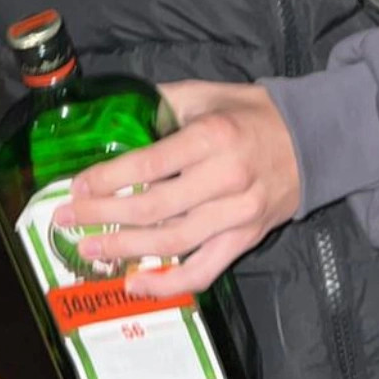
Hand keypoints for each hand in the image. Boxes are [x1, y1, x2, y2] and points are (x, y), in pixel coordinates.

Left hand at [51, 80, 300, 296]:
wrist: (310, 140)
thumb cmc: (250, 113)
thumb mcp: (207, 94)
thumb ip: (162, 101)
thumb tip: (117, 110)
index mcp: (211, 137)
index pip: (149, 163)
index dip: (108, 178)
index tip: (77, 186)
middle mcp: (224, 179)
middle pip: (153, 206)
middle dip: (104, 216)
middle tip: (68, 219)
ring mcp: (237, 215)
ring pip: (172, 242)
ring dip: (125, 250)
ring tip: (90, 249)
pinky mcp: (246, 239)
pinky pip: (204, 270)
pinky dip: (168, 283)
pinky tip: (136, 284)